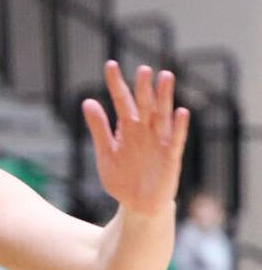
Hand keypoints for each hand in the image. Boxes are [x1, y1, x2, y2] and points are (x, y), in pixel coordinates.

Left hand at [82, 61, 189, 215]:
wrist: (137, 205)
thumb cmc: (122, 178)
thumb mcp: (105, 153)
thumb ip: (99, 128)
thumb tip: (87, 101)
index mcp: (127, 128)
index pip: (121, 101)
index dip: (116, 84)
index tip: (110, 64)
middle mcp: (145, 130)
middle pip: (144, 104)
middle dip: (143, 88)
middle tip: (142, 69)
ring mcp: (159, 142)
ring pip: (163, 115)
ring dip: (164, 98)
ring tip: (165, 77)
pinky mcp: (171, 156)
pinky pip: (176, 139)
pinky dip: (179, 126)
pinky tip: (181, 111)